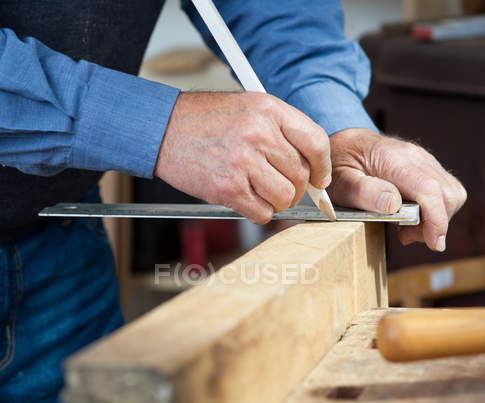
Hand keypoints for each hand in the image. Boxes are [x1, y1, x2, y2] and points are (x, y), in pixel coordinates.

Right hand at [155, 92, 331, 223]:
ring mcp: (243, 162)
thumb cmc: (205, 120)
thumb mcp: (249, 107)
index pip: (316, 143)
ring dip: (276, 201)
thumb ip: (281, 131)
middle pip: (301, 176)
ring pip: (284, 198)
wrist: (162, 128)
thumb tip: (311, 166)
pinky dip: (257, 211)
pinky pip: (262, 213)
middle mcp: (259, 134)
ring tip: (259, 190)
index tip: (319, 178)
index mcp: (269, 110)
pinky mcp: (228, 188)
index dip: (322, 167)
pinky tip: (243, 197)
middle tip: (279, 185)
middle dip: (295, 187)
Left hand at [327, 128, 465, 251]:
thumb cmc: (339, 163)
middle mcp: (415, 157)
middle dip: (434, 223)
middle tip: (404, 236)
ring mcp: (424, 161)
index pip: (428, 189)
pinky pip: (445, 191)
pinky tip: (412, 215)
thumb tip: (393, 205)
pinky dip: (436, 209)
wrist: (345, 141)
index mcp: (393, 160)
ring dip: (436, 218)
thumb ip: (363, 192)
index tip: (435, 244)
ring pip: (451, 194)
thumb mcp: (339, 181)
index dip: (436, 220)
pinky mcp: (427, 168)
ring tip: (406, 227)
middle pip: (447, 194)